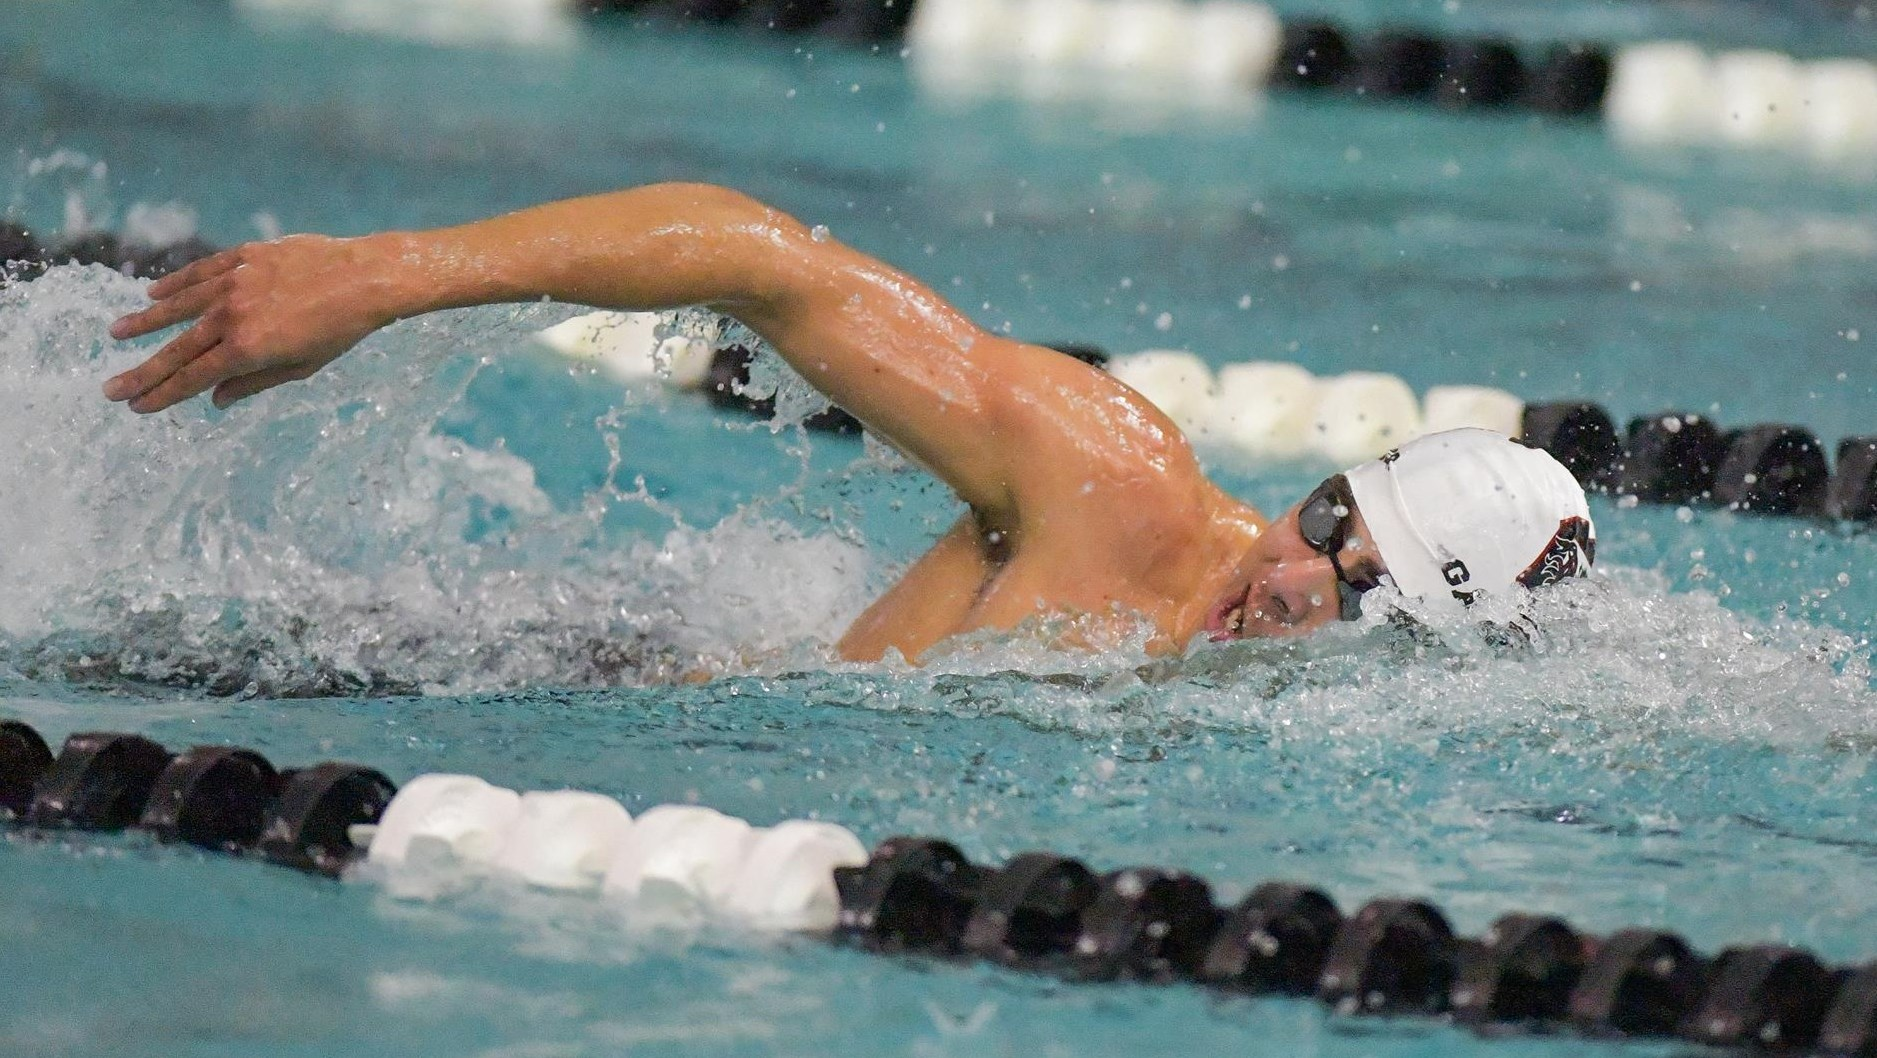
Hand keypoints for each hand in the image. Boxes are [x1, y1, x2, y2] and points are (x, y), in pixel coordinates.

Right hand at [105, 233, 398, 412]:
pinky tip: (153, 294)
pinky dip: (175, 285)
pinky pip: (199, 273)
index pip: (193, 377)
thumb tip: (215, 400)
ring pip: (179, 306)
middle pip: (178, 349)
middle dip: (143, 372)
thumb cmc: (341, 329)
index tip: (137, 407)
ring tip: (117, 334)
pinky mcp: (242, 257)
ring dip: (146, 321)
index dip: (163, 394)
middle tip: (111, 390)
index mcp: (248, 349)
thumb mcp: (302, 366)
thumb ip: (255, 382)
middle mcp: (233, 316)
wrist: (366, 276)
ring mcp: (234, 283)